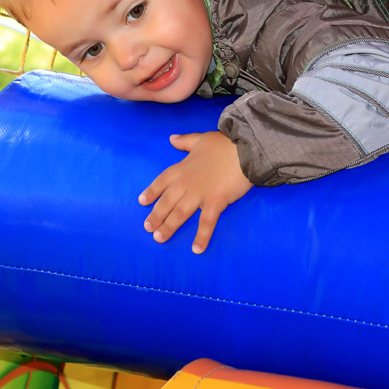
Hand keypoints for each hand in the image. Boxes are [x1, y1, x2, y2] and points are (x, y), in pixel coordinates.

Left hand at [139, 131, 251, 253]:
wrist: (245, 148)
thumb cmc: (225, 143)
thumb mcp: (202, 139)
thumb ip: (185, 141)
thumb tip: (171, 139)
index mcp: (184, 167)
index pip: (163, 181)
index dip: (152, 191)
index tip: (142, 201)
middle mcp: (188, 182)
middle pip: (167, 201)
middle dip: (156, 215)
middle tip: (147, 228)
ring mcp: (200, 193)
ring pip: (180, 213)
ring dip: (169, 226)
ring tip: (159, 238)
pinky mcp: (216, 201)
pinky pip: (206, 222)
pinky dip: (201, 236)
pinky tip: (196, 249)